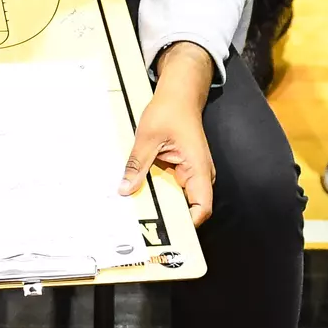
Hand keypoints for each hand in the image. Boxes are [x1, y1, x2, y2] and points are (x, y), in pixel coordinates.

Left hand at [121, 43, 215, 225]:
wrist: (178, 94)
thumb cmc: (170, 110)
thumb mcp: (148, 137)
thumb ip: (137, 164)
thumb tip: (125, 188)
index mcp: (198, 167)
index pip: (202, 207)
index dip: (188, 224)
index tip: (168, 233)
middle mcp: (199, 174)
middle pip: (188, 207)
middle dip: (168, 218)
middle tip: (144, 225)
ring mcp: (190, 172)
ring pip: (177, 198)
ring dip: (161, 204)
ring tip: (138, 211)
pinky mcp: (181, 169)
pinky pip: (170, 187)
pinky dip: (157, 191)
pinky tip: (141, 192)